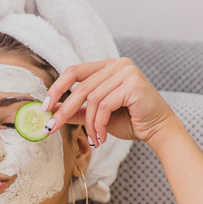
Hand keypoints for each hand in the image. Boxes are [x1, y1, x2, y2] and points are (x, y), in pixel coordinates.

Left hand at [43, 58, 177, 146]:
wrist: (158, 130)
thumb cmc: (130, 121)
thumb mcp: (97, 115)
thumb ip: (77, 110)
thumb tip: (51, 110)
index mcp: (107, 66)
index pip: (74, 71)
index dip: (57, 88)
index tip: (44, 107)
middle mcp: (117, 64)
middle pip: (80, 86)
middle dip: (64, 109)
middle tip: (51, 127)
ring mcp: (126, 71)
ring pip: (92, 98)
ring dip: (88, 123)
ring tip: (93, 139)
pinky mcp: (133, 84)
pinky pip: (104, 105)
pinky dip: (99, 124)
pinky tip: (102, 137)